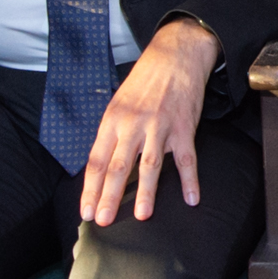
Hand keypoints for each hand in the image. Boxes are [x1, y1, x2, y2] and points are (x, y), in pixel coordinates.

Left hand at [81, 19, 219, 227]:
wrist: (174, 57)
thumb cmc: (144, 83)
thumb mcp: (118, 104)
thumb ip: (112, 134)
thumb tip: (102, 168)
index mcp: (112, 121)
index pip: (97, 160)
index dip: (91, 188)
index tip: (86, 211)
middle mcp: (133, 125)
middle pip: (118, 166)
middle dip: (110, 196)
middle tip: (103, 220)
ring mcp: (159, 127)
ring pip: (151, 165)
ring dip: (146, 192)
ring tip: (143, 215)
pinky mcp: (183, 128)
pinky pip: (187, 159)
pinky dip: (190, 181)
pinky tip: (191, 199)